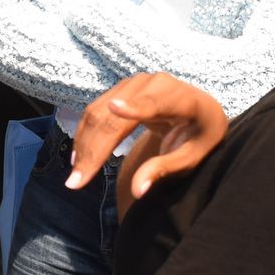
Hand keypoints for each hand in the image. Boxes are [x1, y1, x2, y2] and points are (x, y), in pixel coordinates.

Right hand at [68, 72, 227, 199]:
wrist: (198, 110)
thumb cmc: (199, 137)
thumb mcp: (191, 158)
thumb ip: (164, 169)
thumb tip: (137, 191)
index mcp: (183, 101)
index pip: (156, 104)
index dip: (135, 106)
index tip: (114, 107)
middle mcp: (156, 84)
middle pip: (115, 116)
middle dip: (93, 149)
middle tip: (76, 182)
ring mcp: (136, 83)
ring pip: (99, 112)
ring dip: (83, 143)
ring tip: (75, 173)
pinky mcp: (123, 87)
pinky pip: (96, 109)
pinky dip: (86, 133)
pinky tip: (80, 154)